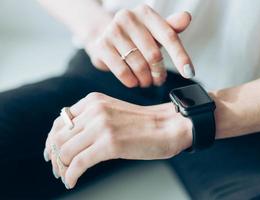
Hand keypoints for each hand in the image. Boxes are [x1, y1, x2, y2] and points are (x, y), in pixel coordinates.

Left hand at [44, 92, 191, 188]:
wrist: (170, 126)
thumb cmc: (144, 124)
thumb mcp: (113, 112)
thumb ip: (92, 120)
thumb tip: (71, 141)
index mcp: (93, 101)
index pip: (60, 121)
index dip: (52, 139)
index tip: (52, 153)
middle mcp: (94, 110)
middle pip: (59, 137)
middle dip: (55, 156)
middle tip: (57, 168)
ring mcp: (101, 126)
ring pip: (66, 151)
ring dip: (62, 168)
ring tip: (65, 176)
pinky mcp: (109, 144)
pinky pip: (79, 163)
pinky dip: (71, 175)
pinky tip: (71, 181)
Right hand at [85, 4, 194, 87]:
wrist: (104, 35)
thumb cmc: (135, 35)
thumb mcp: (154, 31)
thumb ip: (171, 27)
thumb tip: (186, 17)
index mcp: (145, 12)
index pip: (169, 36)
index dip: (180, 56)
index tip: (189, 73)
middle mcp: (128, 17)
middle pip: (154, 55)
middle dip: (159, 73)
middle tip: (158, 80)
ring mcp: (113, 31)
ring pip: (139, 65)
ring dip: (146, 79)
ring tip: (146, 81)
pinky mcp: (101, 45)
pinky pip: (122, 71)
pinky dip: (131, 81)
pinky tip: (134, 82)